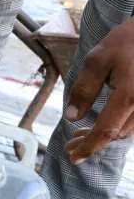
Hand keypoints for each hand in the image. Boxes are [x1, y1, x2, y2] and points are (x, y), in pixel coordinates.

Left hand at [64, 16, 133, 163]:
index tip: (73, 158)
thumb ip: (84, 89)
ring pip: (128, 130)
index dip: (89, 147)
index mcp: (130, 96)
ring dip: (106, 134)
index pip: (106, 130)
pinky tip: (104, 124)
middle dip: (92, 141)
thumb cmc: (128, 41)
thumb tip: (71, 117)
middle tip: (70, 144)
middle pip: (116, 133)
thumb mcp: (98, 60)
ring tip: (81, 134)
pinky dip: (118, 126)